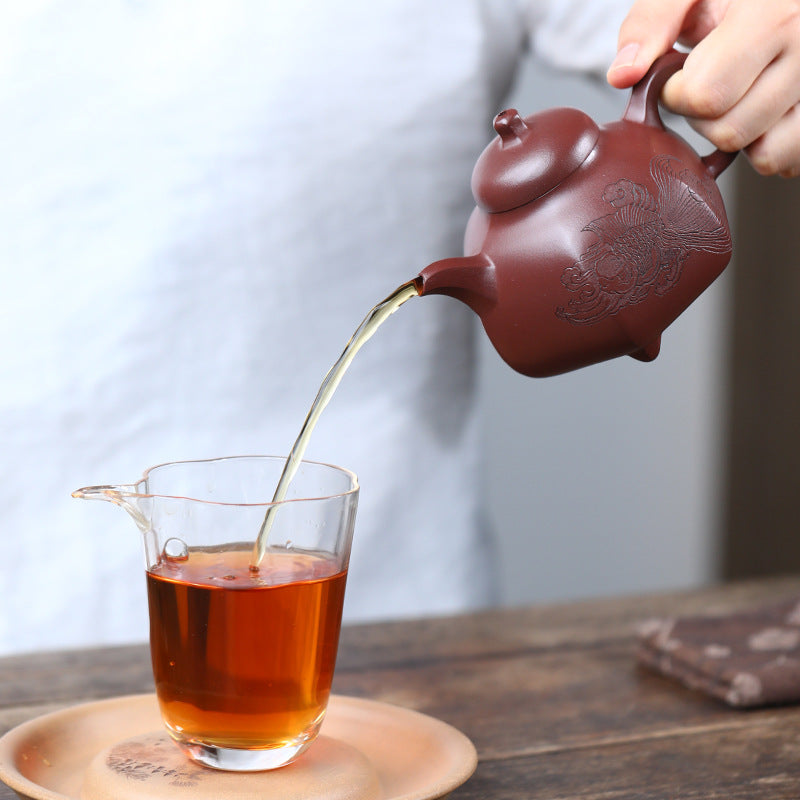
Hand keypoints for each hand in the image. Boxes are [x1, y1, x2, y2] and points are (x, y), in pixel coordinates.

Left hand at [606, 0, 799, 176]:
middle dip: (701, 117)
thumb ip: (650, 23)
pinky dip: (766, 148)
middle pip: (730, 130)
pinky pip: (788, 159)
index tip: (679, 73)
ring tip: (736, 93)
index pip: (706, 94)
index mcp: (774, 11)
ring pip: (764, 154)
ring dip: (733, 133)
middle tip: (706, 82)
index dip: (676, 92)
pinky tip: (757, 113)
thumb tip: (623, 76)